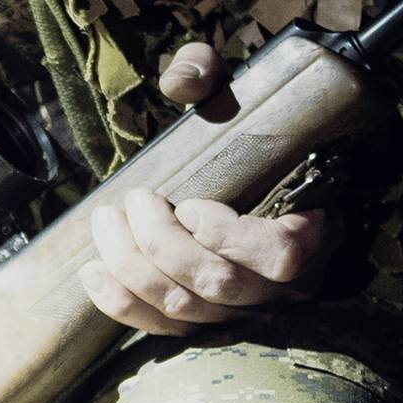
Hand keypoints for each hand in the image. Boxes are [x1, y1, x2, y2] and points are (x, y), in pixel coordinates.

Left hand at [78, 40, 328, 336]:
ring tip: (107, 223)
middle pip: (220, 284)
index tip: (189, 205)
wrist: (253, 175)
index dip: (228, 237)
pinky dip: (123, 305)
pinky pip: (165, 328)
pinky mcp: (208, 321)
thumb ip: (210, 74)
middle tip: (135, 202)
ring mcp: (244, 308)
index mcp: (309, 227)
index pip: (280, 254)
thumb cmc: (247, 135)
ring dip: (134, 269)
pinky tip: (93, 273)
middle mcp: (281, 280)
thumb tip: (184, 77)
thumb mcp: (236, 94)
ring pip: (188, 308)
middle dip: (162, 246)